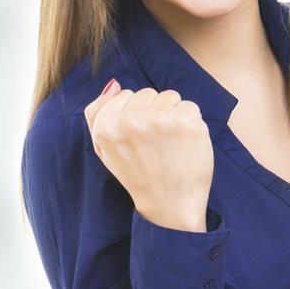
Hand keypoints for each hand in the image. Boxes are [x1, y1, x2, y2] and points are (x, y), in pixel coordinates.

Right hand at [84, 78, 214, 229]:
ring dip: (173, 115)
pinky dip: (191, 123)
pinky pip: (190, 106)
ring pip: (171, 96)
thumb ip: (98, 114)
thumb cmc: (137, 175)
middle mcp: (131, 120)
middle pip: (149, 93)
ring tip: (170, 142)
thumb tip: (115, 84)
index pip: (127, 94)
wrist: (169, 204)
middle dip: (155, 112)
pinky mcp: (187, 122)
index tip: (139, 138)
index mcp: (107, 126)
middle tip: (156, 143)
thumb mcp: (103, 148)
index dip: (136, 114)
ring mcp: (161, 120)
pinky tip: (185, 144)